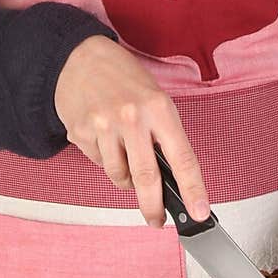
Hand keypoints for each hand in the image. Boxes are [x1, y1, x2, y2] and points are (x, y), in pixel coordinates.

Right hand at [55, 35, 210, 227]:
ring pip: (119, 176)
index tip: (199, 212)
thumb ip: (163, 136)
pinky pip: (98, 164)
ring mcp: (103, 126)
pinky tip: (103, 138)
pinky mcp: (80, 133)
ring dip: (125, 179)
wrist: (78, 57)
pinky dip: (105, 160)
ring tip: (125, 155)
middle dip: (153, 207)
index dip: (193, 190)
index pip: (182, 158)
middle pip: (147, 179)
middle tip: (156, 219)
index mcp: (158, 108)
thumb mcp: (154, 98)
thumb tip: (172, 179)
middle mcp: (132, 117)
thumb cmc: (122, 78)